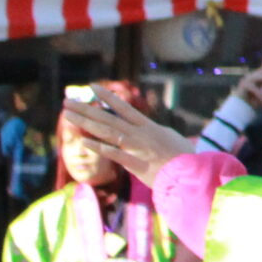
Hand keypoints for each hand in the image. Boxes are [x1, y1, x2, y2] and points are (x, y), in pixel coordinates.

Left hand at [60, 92, 192, 185]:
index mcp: (149, 127)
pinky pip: (115, 154)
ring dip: (86, 123)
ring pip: (107, 132)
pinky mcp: (137, 164)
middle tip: (67, 102)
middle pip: (108, 119)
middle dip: (86, 110)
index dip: (107, 97)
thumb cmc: (186, 158)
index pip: (124, 108)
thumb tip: (153, 131)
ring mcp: (138, 148)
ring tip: (68, 116)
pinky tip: (84, 142)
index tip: (92, 87)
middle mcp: (140, 134)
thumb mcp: (172, 139)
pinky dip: (99, 148)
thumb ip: (157, 134)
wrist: (194, 174)